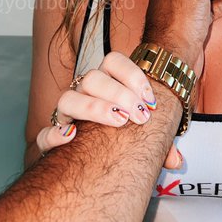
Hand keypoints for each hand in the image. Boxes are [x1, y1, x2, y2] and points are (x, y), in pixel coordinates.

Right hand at [35, 52, 157, 155]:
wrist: (95, 160)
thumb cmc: (126, 137)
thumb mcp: (146, 135)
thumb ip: (161, 144)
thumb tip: (176, 161)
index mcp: (107, 82)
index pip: (113, 61)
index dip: (133, 75)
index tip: (150, 100)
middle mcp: (84, 93)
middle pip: (93, 78)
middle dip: (119, 94)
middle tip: (140, 115)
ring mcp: (67, 113)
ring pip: (68, 98)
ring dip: (94, 107)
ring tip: (118, 122)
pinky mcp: (52, 138)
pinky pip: (45, 133)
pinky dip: (55, 134)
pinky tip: (70, 138)